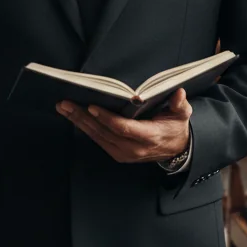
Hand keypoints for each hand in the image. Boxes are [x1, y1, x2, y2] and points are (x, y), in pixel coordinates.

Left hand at [57, 88, 191, 164]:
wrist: (175, 150)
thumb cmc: (175, 127)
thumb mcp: (182, 114)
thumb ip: (179, 104)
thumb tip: (178, 93)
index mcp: (148, 136)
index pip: (123, 128)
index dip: (106, 118)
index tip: (91, 106)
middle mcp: (133, 148)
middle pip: (103, 132)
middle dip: (83, 117)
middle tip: (65, 104)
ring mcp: (123, 153)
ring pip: (97, 137)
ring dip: (79, 122)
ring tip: (64, 108)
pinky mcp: (117, 154)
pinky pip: (98, 140)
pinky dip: (85, 128)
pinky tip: (74, 117)